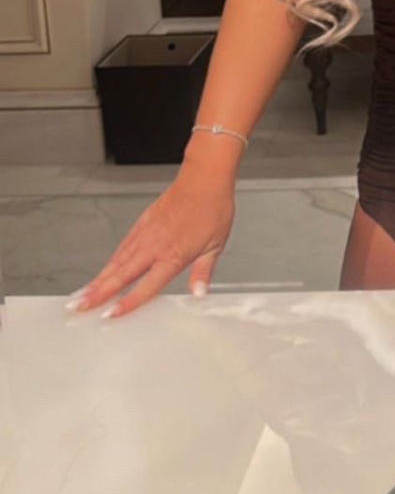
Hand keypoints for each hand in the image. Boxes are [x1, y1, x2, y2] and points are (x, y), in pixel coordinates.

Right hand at [65, 168, 234, 319]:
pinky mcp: (142, 222)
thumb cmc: (213, 208)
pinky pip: (122, 247)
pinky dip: (110, 262)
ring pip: (117, 261)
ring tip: (82, 295)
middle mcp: (155, 245)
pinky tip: (103, 272)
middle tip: (78, 307)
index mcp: (173, 255)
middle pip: (121, 274)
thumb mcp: (215, 245)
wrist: (204, 178)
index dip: (128, 302)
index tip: (110, 315)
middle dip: (98, 293)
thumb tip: (199, 294)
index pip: (147, 285)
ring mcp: (146, 233)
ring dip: (98, 280)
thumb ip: (203, 272)